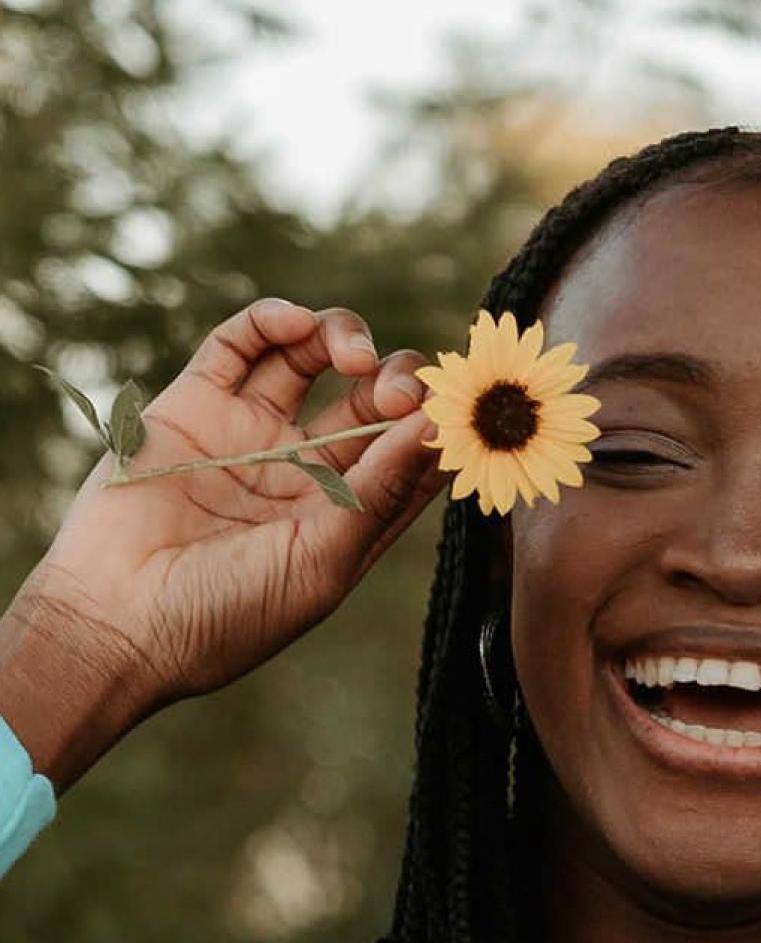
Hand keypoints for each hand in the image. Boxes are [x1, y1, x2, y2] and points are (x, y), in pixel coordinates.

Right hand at [17, 297, 445, 709]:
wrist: (118, 620)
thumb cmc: (229, 613)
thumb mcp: (322, 559)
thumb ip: (380, 492)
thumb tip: (436, 429)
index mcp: (346, 519)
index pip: (410, 458)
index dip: (438, 426)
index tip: (459, 408)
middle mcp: (304, 473)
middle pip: (369, 403)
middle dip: (396, 381)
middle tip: (397, 390)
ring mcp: (250, 435)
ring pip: (312, 359)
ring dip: (344, 338)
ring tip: (353, 356)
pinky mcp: (195, 405)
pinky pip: (241, 345)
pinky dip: (273, 322)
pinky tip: (297, 327)